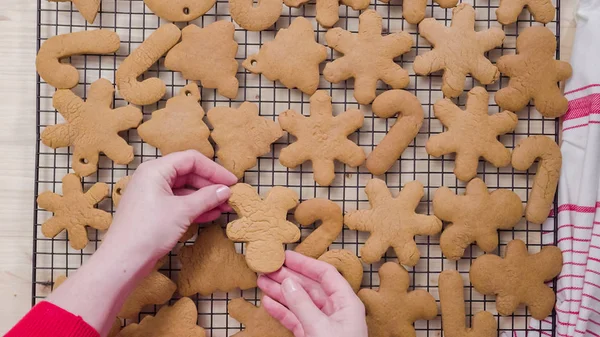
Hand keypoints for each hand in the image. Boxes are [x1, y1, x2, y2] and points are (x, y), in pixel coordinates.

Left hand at [102, 150, 237, 262]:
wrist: (124, 261)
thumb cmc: (148, 231)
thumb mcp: (183, 211)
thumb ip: (206, 197)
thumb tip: (225, 190)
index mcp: (156, 170)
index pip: (191, 160)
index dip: (214, 169)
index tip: (231, 181)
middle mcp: (152, 178)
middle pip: (188, 173)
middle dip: (210, 184)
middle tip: (229, 195)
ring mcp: (152, 195)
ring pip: (185, 189)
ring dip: (205, 197)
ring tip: (224, 206)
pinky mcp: (154, 211)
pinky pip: (179, 202)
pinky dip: (195, 207)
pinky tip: (211, 214)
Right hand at [258, 251, 367, 336]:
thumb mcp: (319, 328)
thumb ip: (302, 304)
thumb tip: (287, 281)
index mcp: (346, 303)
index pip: (325, 274)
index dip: (305, 263)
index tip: (285, 256)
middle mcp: (336, 310)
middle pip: (310, 286)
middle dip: (288, 277)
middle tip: (268, 268)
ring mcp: (323, 324)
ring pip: (300, 302)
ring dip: (281, 292)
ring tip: (261, 282)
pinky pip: (296, 319)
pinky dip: (281, 311)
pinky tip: (268, 302)